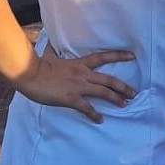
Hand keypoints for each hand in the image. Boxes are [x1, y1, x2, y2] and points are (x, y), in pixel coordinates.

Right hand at [13, 45, 136, 123]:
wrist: (29, 74)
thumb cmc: (38, 65)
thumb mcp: (49, 56)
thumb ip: (53, 51)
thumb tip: (49, 44)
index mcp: (80, 63)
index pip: (103, 57)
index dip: (119, 55)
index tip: (132, 56)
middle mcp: (83, 74)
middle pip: (109, 79)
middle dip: (123, 86)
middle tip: (134, 92)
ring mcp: (79, 86)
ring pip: (104, 92)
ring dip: (116, 99)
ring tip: (125, 105)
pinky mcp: (71, 98)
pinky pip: (87, 108)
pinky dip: (95, 114)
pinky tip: (100, 119)